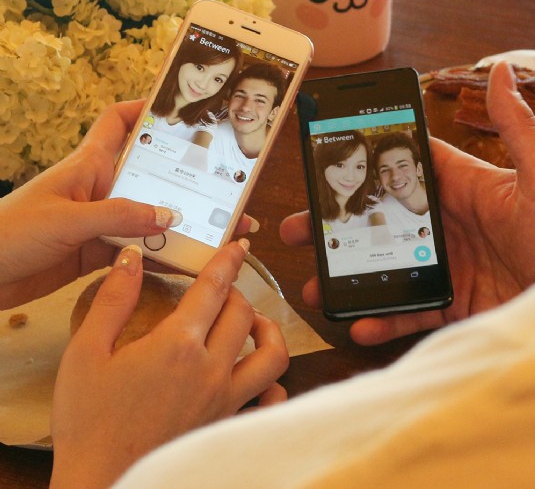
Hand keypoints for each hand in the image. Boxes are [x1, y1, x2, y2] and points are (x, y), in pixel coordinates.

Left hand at [0, 100, 256, 308]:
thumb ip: (118, 216)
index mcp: (88, 165)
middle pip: (150, 175)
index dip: (145, 108)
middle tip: (226, 187)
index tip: (181, 110)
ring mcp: (103, 222)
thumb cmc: (12, 232)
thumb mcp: (67, 219)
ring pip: (150, 217)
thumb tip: (170, 216)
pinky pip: (140, 250)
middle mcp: (102, 189)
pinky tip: (190, 262)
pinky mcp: (100, 252)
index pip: (118, 122)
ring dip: (182, 224)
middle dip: (187, 179)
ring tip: (221, 230)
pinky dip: (163, 256)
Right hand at [50, 239, 287, 488]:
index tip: (239, 245)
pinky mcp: (226, 423)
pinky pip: (269, 400)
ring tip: (252, 324)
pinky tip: (259, 377)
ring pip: (272, 355)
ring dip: (268, 331)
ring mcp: (224, 399)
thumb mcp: (86, 353)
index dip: (228, 260)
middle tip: (222, 289)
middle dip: (236, 292)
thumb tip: (131, 258)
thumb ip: (113, 300)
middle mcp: (210, 368)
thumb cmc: (89, 422)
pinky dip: (273, 385)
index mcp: (177, 344)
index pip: (214, 288)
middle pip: (244, 313)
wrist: (99, 483)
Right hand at [281, 61, 534, 344]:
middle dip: (340, 227)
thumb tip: (502, 68)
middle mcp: (450, 226)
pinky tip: (358, 325)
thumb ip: (516, 128)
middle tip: (300, 230)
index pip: (407, 170)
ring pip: (388, 269)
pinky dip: (385, 320)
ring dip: (350, 277)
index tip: (328, 165)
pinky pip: (413, 311)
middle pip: (382, 222)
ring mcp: (450, 267)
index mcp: (466, 190)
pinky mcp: (457, 303)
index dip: (368, 166)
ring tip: (316, 286)